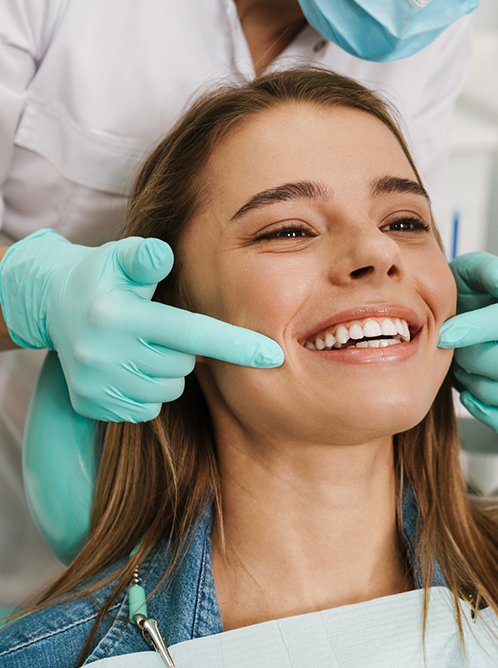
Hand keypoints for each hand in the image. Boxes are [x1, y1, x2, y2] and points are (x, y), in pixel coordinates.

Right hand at [0, 229, 283, 421]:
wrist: (50, 305)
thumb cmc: (102, 277)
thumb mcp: (119, 258)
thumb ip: (145, 256)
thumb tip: (164, 254)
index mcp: (118, 316)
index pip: (191, 334)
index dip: (236, 345)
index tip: (274, 356)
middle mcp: (104, 354)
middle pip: (182, 365)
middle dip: (183, 350)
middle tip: (159, 328)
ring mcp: (97, 384)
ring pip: (168, 391)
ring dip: (166, 371)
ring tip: (142, 346)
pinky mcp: (92, 405)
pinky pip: (146, 409)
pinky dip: (147, 392)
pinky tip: (129, 367)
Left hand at [438, 252, 497, 433]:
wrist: (452, 317)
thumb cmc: (462, 296)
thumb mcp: (469, 272)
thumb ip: (489, 271)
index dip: (472, 330)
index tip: (444, 333)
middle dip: (473, 359)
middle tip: (453, 350)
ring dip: (485, 389)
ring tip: (464, 373)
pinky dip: (493, 414)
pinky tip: (469, 396)